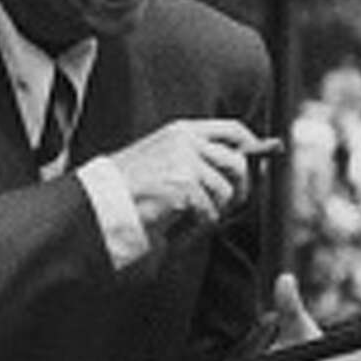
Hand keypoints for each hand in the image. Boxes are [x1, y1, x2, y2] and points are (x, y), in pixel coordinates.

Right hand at [108, 120, 281, 240]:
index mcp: (182, 131)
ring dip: (213, 213)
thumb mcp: (164, 159)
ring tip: (188, 221)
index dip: (252, 146)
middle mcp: (187, 141)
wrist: (102, 203)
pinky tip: (178, 230)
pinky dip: (197, 228)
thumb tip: (242, 169)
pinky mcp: (184, 186)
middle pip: (238, 162)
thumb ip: (198, 158)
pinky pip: (209, 212)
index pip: (233, 129)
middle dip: (239, 189)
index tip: (258, 164)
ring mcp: (186, 162)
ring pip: (226, 191)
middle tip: (224, 207)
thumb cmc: (128, 188)